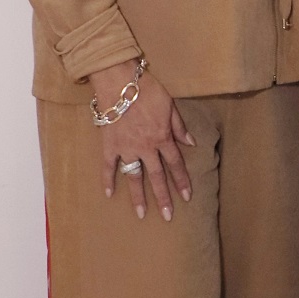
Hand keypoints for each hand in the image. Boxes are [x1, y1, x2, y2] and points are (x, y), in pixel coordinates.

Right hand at [92, 62, 194, 221]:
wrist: (119, 81)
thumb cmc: (147, 89)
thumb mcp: (170, 105)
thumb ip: (179, 126)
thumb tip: (191, 143)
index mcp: (163, 138)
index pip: (176, 164)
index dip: (182, 181)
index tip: (187, 197)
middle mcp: (146, 147)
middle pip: (157, 176)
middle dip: (164, 197)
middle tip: (168, 216)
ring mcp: (126, 148)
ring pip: (134, 176)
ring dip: (138, 196)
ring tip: (141, 214)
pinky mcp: (109, 144)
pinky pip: (108, 166)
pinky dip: (107, 180)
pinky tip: (109, 194)